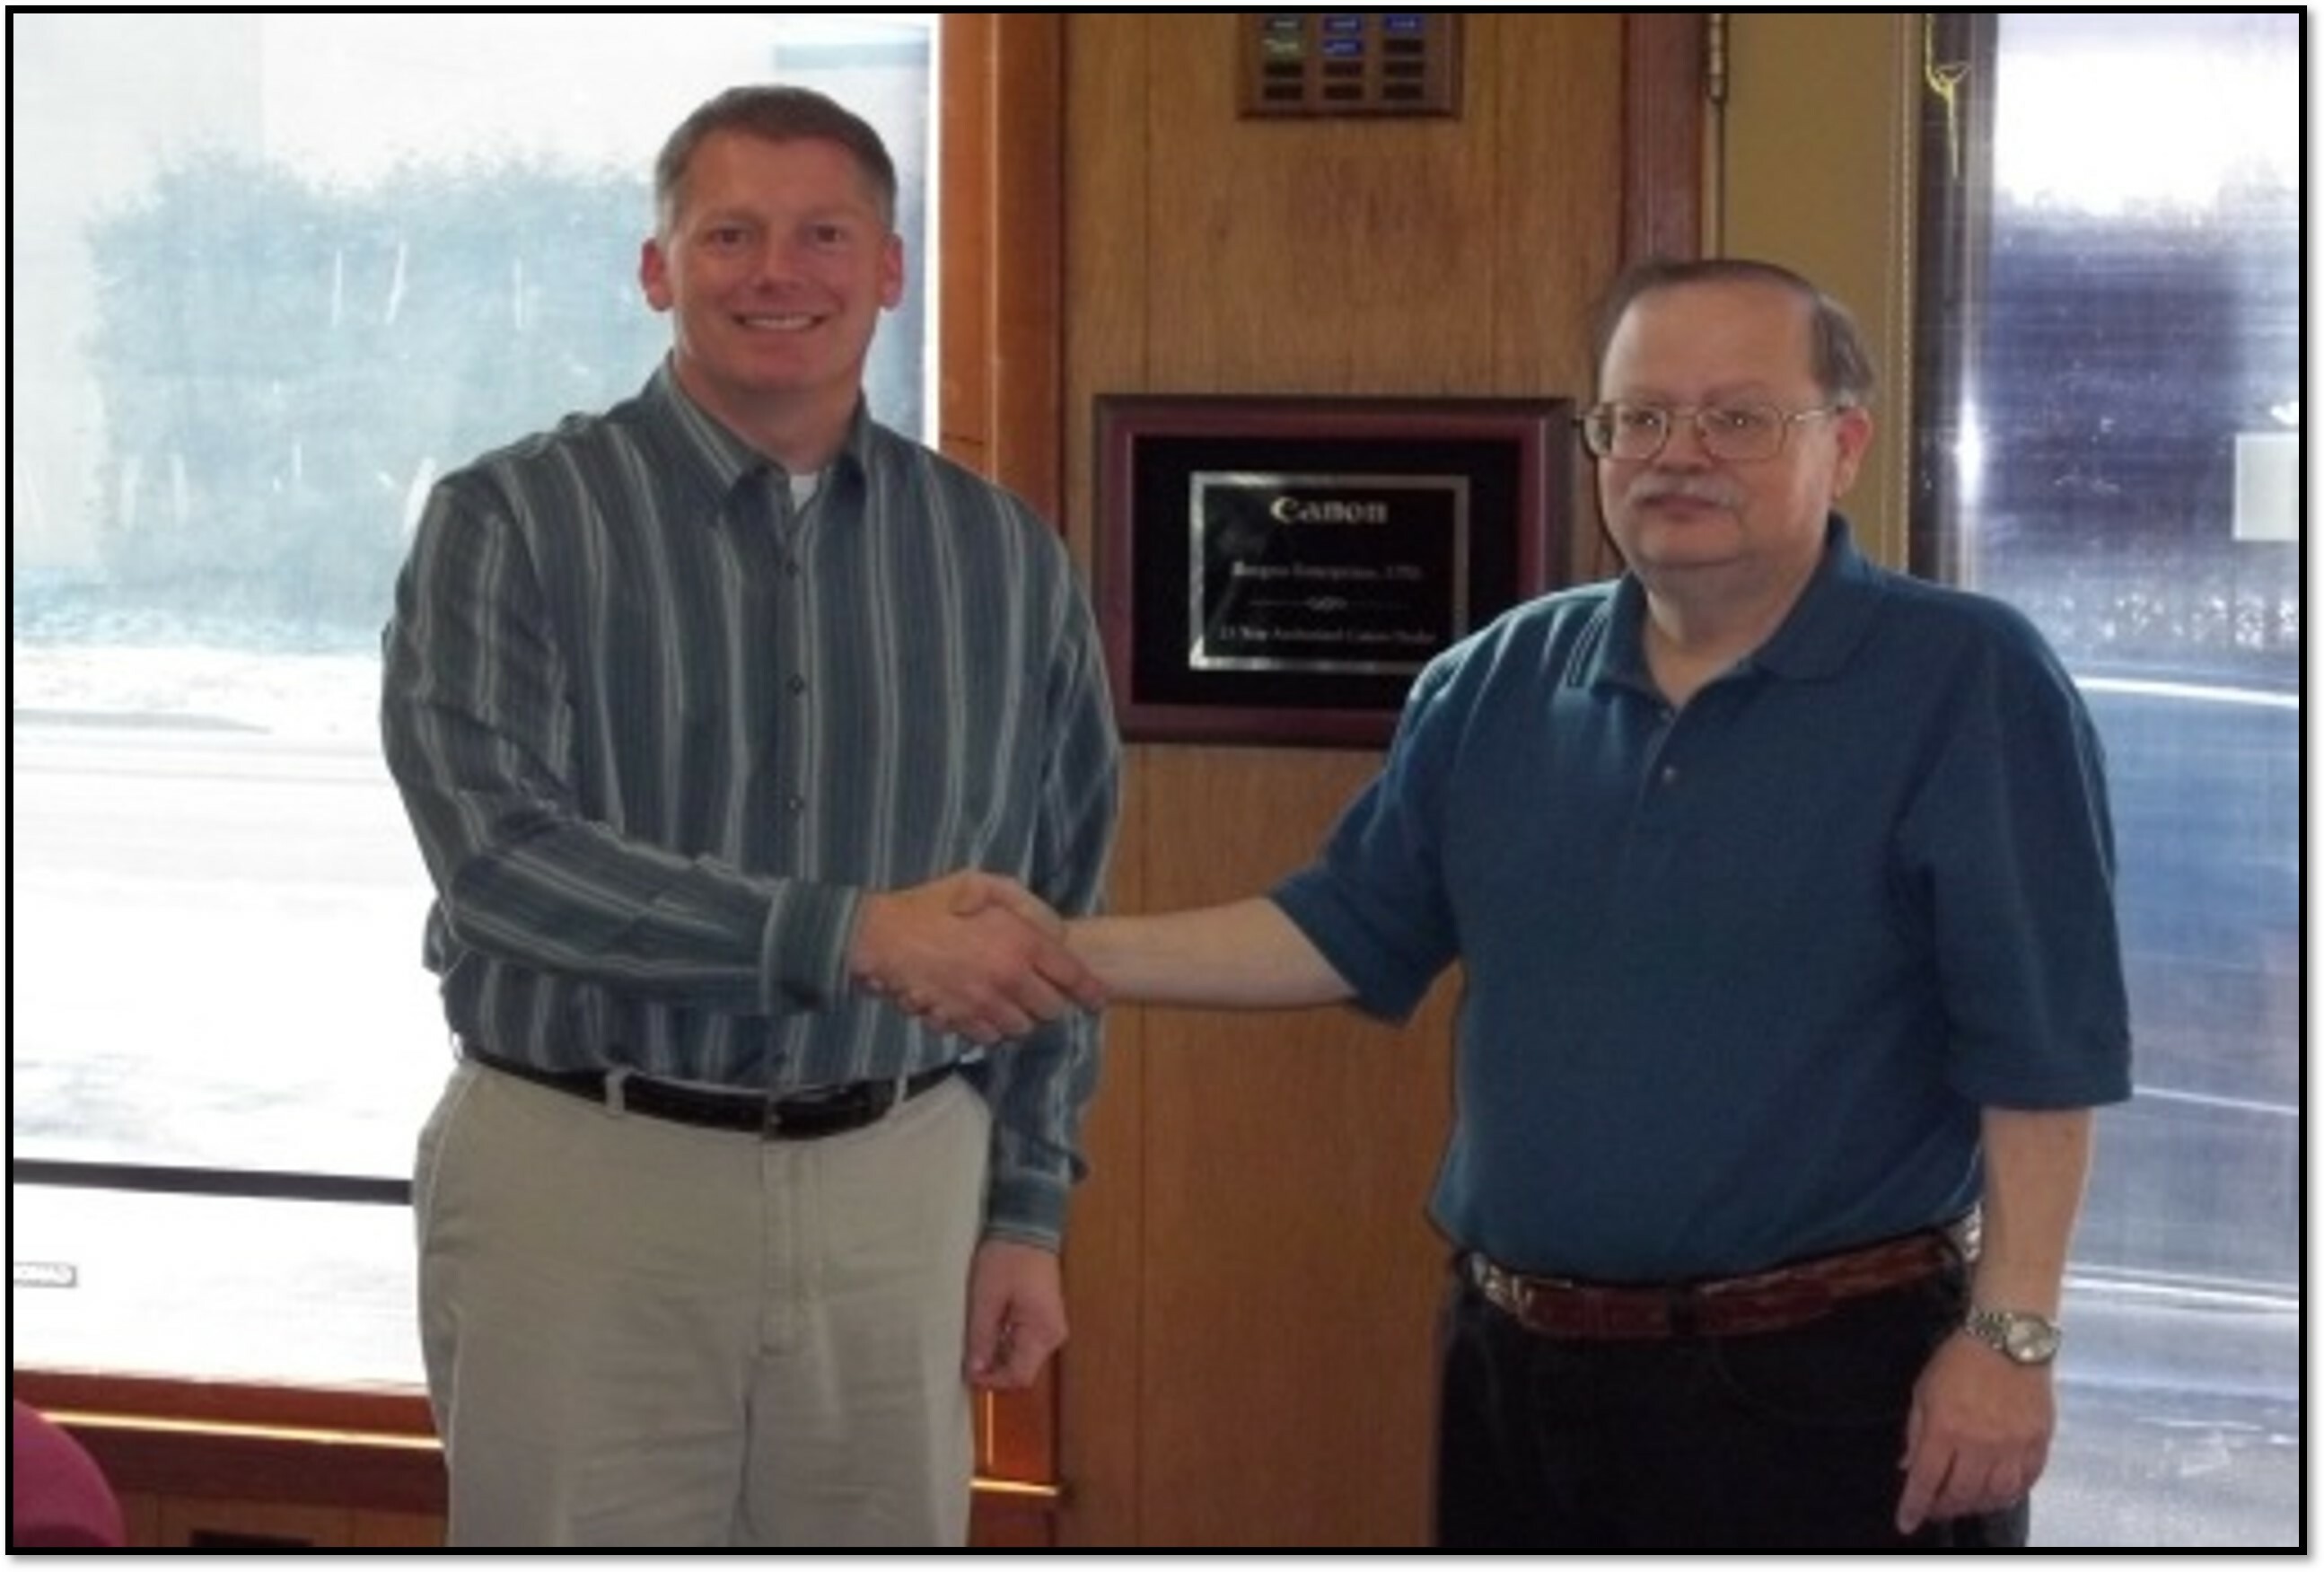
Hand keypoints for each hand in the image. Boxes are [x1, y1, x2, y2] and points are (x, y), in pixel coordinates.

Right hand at [850, 871, 1102, 1043]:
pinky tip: (979, 1008)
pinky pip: (989, 1038)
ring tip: (1005, 998)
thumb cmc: (931, 905)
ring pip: (1022, 1028)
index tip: (1098, 999)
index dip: (1091, 991)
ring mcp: (983, 1005)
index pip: (1073, 977)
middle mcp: (1008, 979)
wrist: (880, 939)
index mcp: (1020, 943)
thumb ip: (1027, 905)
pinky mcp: (959, 1023)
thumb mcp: (983, 885)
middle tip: (1038, 989)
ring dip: (1020, 1017)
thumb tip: (1056, 932)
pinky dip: (990, 1028)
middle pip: (1051, 1010)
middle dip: (1049, 1002)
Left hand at [965, 1237, 1066, 1389]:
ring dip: (999, 1354)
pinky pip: (1024, 1341)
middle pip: (1022, 1369)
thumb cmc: (1007, 1259)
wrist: (1027, 1225)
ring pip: (1022, 1356)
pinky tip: (990, 1327)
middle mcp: (1052, 1335)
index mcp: (1042, 1333)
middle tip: (968, 1356)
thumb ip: (982, 1338)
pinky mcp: (1044, 1316)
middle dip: (995, 1368)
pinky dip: (1006, 1341)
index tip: (968, 1374)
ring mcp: (1050, 1325)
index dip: (993, 1382)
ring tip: (977, 1338)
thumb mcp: (986, 1300)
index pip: (1019, 1376)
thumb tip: (976, 1371)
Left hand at [1895, 1331, 2055, 1533]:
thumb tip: (1907, 1466)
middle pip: (1961, 1493)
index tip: (1906, 1522)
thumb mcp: (1923, 1390)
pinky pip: (2027, 1481)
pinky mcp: (2038, 1442)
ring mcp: (2013, 1445)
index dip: (1914, 1505)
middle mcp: (1980, 1443)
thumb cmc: (1958, 1360)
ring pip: (1995, 1494)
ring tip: (1965, 1502)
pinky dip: (2011, 1494)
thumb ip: (1916, 1431)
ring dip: (1977, 1505)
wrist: (2008, 1338)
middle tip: (1936, 1509)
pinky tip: (1999, 1493)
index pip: (1926, 1479)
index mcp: (1946, 1428)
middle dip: (1944, 1508)